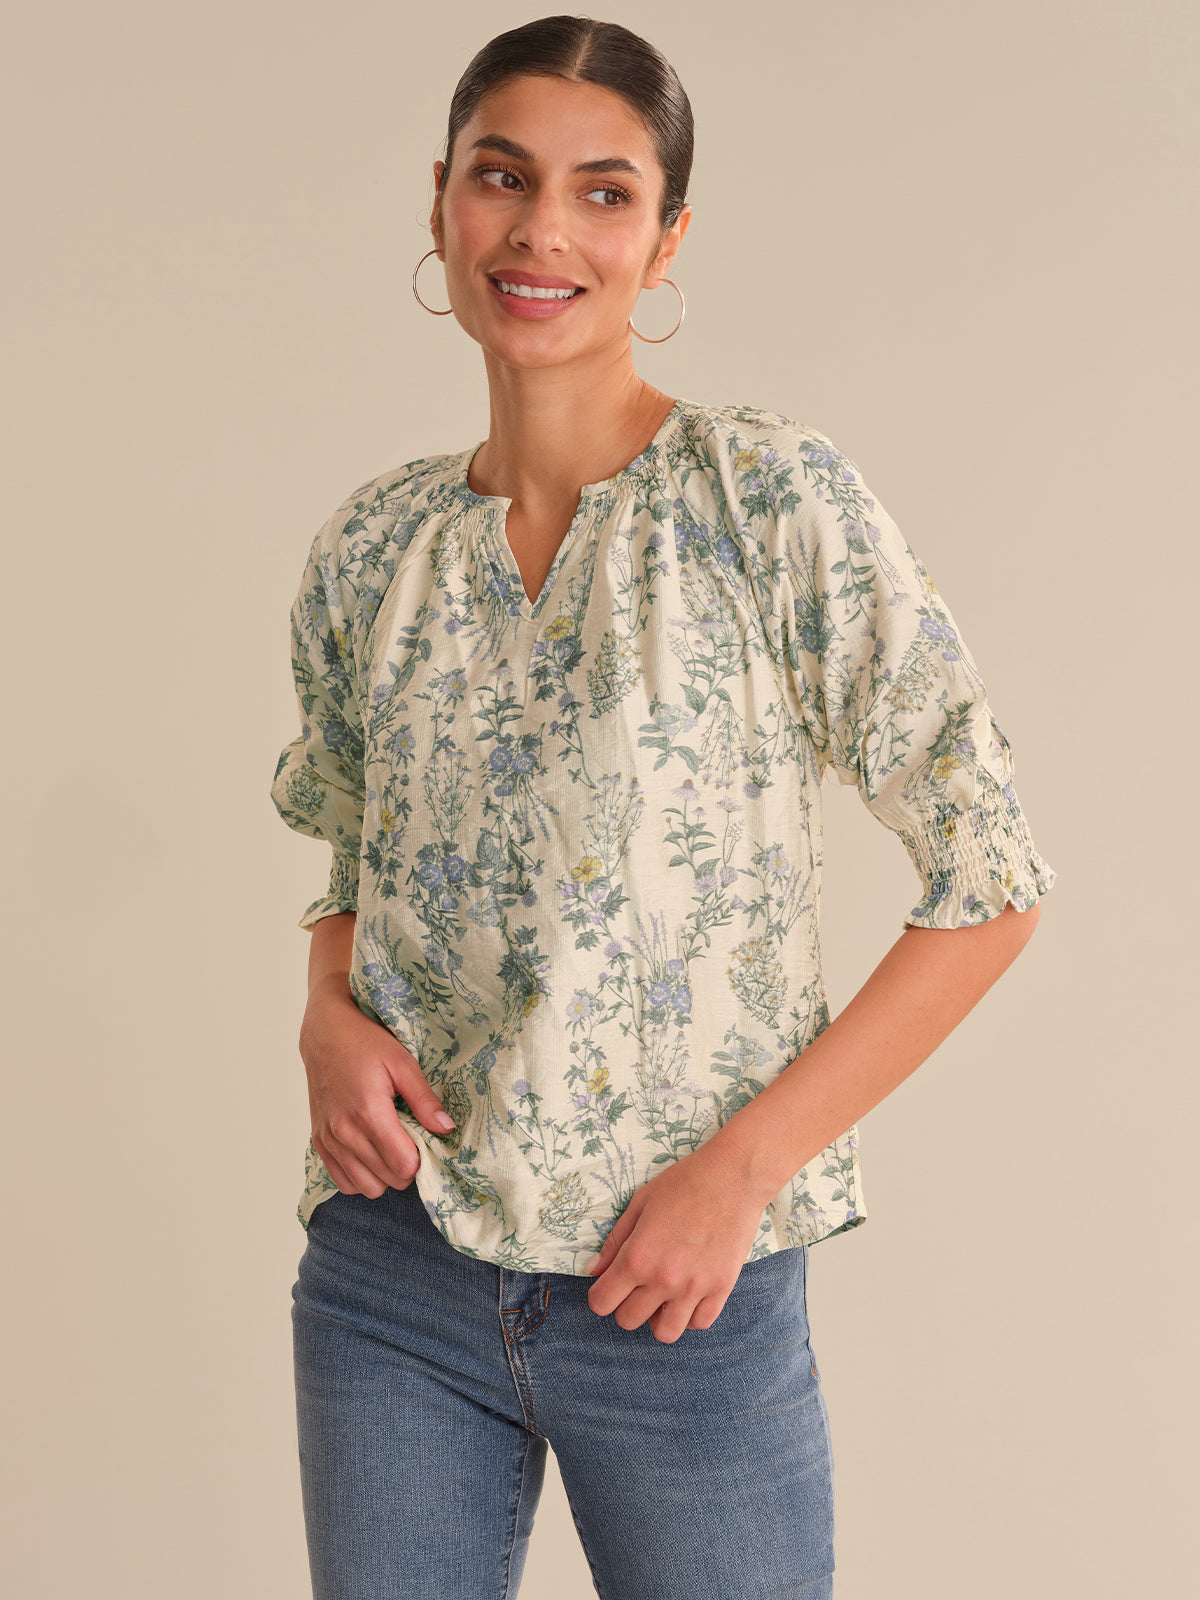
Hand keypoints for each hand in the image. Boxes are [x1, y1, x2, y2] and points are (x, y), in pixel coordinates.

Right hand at [299, 977, 454, 1197]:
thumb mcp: (403, 1063)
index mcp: (368, 1112)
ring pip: (366, 1188)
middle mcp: (344, 1132)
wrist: (324, 1034)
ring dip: (385, 1175)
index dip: (421, 1159)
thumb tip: (446, 1128)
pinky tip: (372, 1153)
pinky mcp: (319, 1142)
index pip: (403, 1165)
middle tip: (411, 1141)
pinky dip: (362, 1176)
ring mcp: (328, 1140)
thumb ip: (424, 1099)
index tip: (424, 1140)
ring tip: (392, 1147)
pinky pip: (344, 1182)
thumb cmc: (365, 1043)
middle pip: (388, 1180)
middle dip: (406, 1167)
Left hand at [584, 1135, 766, 1343]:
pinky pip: (699, 1323)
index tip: (608, 1286)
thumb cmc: (683, 1183)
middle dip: (625, 1305)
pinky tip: (689, 1295)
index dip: (600, 1296)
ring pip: (665, 1333)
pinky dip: (690, 1315)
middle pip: (628, 1320)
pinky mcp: (721, 1289)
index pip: (602, 1302)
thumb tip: (593, 1270)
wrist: (732, 1177)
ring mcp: (694, 1288)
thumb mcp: (640, 1203)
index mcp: (637, 1257)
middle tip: (636, 1286)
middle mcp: (663, 1279)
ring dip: (658, 1317)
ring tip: (663, 1296)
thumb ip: (615, 1241)